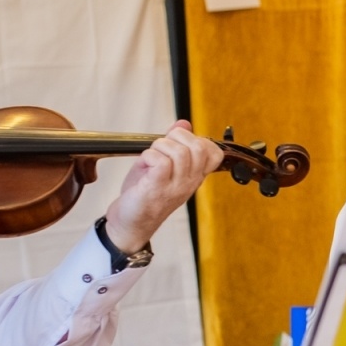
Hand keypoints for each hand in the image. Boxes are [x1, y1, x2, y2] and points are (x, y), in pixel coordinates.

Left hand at [103, 121, 225, 253]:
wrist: (130, 222)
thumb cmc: (146, 193)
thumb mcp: (164, 165)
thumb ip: (175, 144)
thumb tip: (184, 123)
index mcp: (195, 175)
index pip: (214, 153)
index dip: (198, 139)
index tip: (179, 143)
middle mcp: (190, 181)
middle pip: (198, 147)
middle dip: (177, 137)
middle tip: (163, 146)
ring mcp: (176, 186)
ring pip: (179, 152)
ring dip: (159, 147)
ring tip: (150, 158)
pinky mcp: (158, 188)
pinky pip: (161, 161)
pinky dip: (148, 156)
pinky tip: (144, 165)